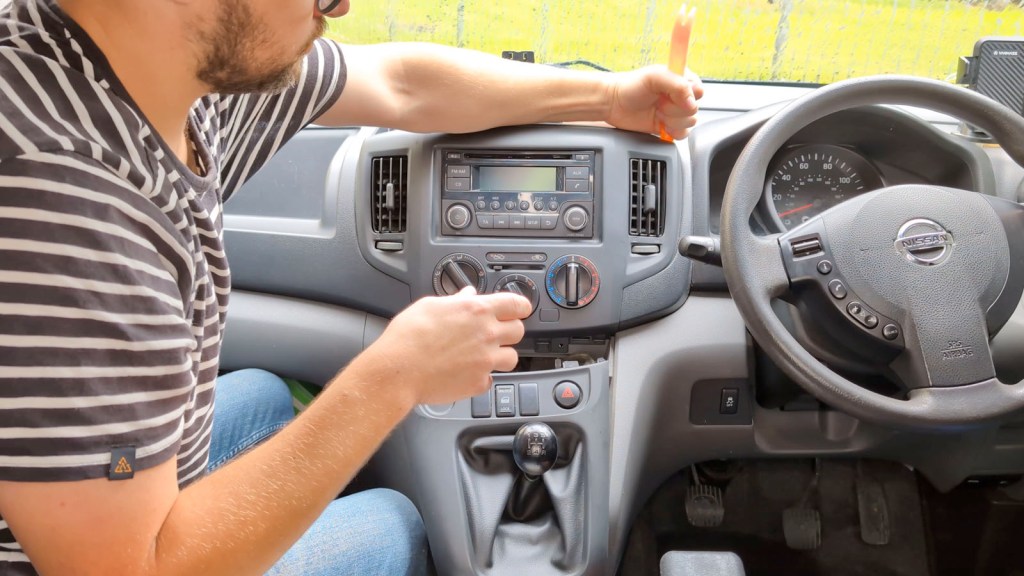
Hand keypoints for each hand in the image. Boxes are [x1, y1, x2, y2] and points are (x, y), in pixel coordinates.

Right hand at [360, 287, 531, 405]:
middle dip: (509, 331)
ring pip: (512, 358)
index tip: (518, 310)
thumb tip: (467, 295)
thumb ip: (455, 300)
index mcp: (477, 311)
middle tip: (495, 333)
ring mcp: (485, 361)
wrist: (398, 370)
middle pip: (518, 331)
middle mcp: (487, 335)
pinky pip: (491, 379)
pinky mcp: (479, 383)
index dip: (520, 307)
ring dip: (501, 355)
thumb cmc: (408, 337)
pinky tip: (466, 372)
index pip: (516, 304)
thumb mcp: (430, 306)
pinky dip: (482, 376)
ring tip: (482, 355)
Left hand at [604, 66, 703, 138]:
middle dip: (674, 110)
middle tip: (658, 104)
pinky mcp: (670, 126)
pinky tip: (661, 125)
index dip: (686, 97)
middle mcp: (681, 96)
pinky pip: (683, 134)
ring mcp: (676, 112)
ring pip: (689, 122)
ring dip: (672, 121)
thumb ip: (677, 85)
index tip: (669, 96)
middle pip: (694, 109)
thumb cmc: (630, 86)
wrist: (614, 104)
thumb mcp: (654, 77)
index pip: (699, 91)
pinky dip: (672, 132)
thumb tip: (691, 102)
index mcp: (682, 79)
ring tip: (657, 113)